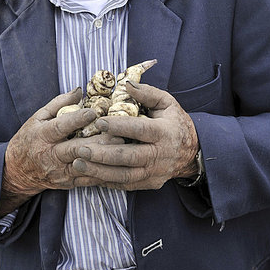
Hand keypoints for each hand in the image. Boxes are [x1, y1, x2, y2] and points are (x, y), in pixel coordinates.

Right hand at [0, 88, 123, 211]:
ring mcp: (60, 172)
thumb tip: (79, 91)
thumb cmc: (30, 138)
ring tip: (122, 148)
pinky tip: (119, 165)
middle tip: (118, 134)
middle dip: (98, 142)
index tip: (93, 112)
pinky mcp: (69, 183)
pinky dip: (104, 173)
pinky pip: (89, 180)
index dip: (76, 120)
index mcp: (42, 136)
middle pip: (76, 149)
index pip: (60, 127)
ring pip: (86, 166)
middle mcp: (51, 155)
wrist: (18, 170)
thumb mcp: (38, 117)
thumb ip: (59, 103)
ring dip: (105, 159)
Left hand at [72, 81, 198, 190]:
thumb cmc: (174, 122)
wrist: (191, 151)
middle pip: (129, 157)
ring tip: (78, 164)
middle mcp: (160, 155)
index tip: (98, 122)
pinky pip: (125, 185)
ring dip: (99, 171)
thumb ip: (147, 93)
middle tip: (80, 148)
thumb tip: (125, 84)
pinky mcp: (149, 184)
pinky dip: (106, 182)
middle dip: (102, 154)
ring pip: (124, 176)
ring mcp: (155, 172)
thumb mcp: (166, 102)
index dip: (119, 127)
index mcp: (165, 133)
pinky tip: (89, 176)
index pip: (140, 130)